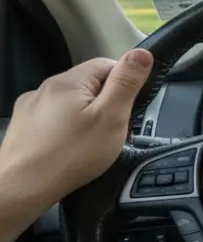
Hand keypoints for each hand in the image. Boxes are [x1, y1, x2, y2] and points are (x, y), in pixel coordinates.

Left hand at [0, 49, 153, 214]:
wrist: (21, 187)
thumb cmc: (68, 157)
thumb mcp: (111, 118)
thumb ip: (126, 83)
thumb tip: (141, 54)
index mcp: (69, 81)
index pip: (108, 64)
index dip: (124, 85)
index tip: (126, 109)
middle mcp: (46, 88)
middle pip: (89, 86)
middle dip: (104, 105)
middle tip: (109, 132)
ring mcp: (31, 108)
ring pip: (71, 104)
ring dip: (84, 119)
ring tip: (87, 145)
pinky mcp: (24, 126)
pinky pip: (53, 121)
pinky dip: (64, 132)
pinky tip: (67, 150)